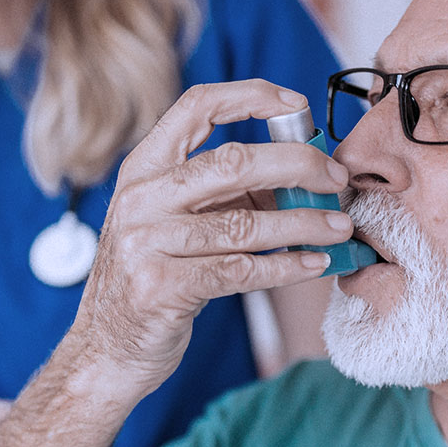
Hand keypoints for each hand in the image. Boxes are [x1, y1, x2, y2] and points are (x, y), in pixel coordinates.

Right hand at [69, 79, 351, 397]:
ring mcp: (147, 243)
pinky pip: (241, 270)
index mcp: (144, 168)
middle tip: (336, 178)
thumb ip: (222, 194)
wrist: (107, 349)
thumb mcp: (173, 222)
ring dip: (304, 224)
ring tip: (340, 227)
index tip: (295, 104)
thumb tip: (300, 171)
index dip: (250, 96)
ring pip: (245, 224)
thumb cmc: (154, 278)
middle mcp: (141, 199)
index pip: (196, 106)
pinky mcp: (162, 288)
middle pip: (233, 162)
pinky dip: (286, 267)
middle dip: (297, 165)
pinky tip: (315, 264)